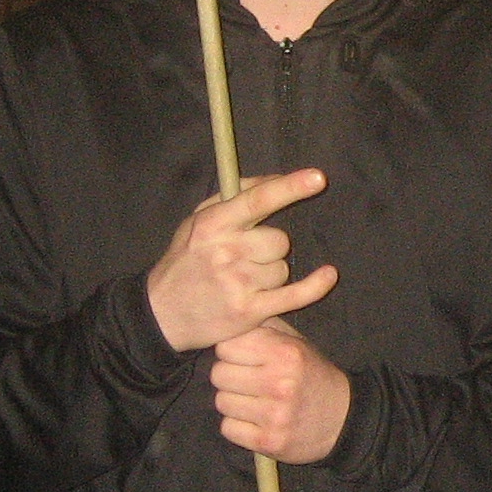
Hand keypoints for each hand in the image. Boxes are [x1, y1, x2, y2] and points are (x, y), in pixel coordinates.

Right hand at [145, 168, 337, 352]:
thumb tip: (277, 178)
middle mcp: (226, 251)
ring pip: (283, 267)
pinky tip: (328, 274)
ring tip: (243, 281)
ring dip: (271, 273)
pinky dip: (315, 286)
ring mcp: (238, 283)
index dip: (291, 187)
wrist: (162, 313)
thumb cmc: (185, 261)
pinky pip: (296, 294)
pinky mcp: (250, 311)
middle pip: (279, 240)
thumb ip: (236, 195)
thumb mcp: (198, 220)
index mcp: (213, 224)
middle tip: (245, 258)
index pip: (258, 200)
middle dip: (270, 247)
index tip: (318, 177)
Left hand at [209, 318, 352, 462]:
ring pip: (221, 402)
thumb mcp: (297, 344)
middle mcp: (280, 383)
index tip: (244, 358)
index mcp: (286, 353)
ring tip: (254, 401)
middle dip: (230, 377)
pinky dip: (238, 426)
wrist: (344, 419)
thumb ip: (265, 328)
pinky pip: (227, 428)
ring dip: (233, 402)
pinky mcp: (268, 442)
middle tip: (248, 382)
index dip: (232, 352)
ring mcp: (275, 415)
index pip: (226, 346)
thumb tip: (229, 319)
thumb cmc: (312, 376)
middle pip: (219, 374)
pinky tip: (255, 421)